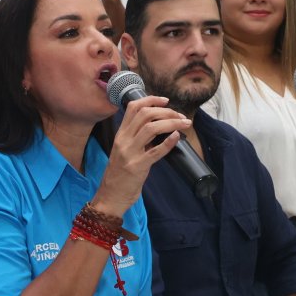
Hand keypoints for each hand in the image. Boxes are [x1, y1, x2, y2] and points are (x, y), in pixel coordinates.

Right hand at [92, 96, 189, 217]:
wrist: (110, 196)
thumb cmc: (119, 174)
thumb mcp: (124, 150)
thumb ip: (137, 138)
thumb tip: (159, 127)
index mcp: (120, 134)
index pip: (133, 107)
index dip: (151, 100)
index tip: (166, 101)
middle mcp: (123, 140)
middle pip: (145, 114)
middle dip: (166, 111)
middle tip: (180, 116)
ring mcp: (130, 153)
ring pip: (152, 128)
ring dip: (172, 123)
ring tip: (184, 124)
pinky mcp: (138, 166)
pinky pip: (155, 151)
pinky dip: (168, 142)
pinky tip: (177, 137)